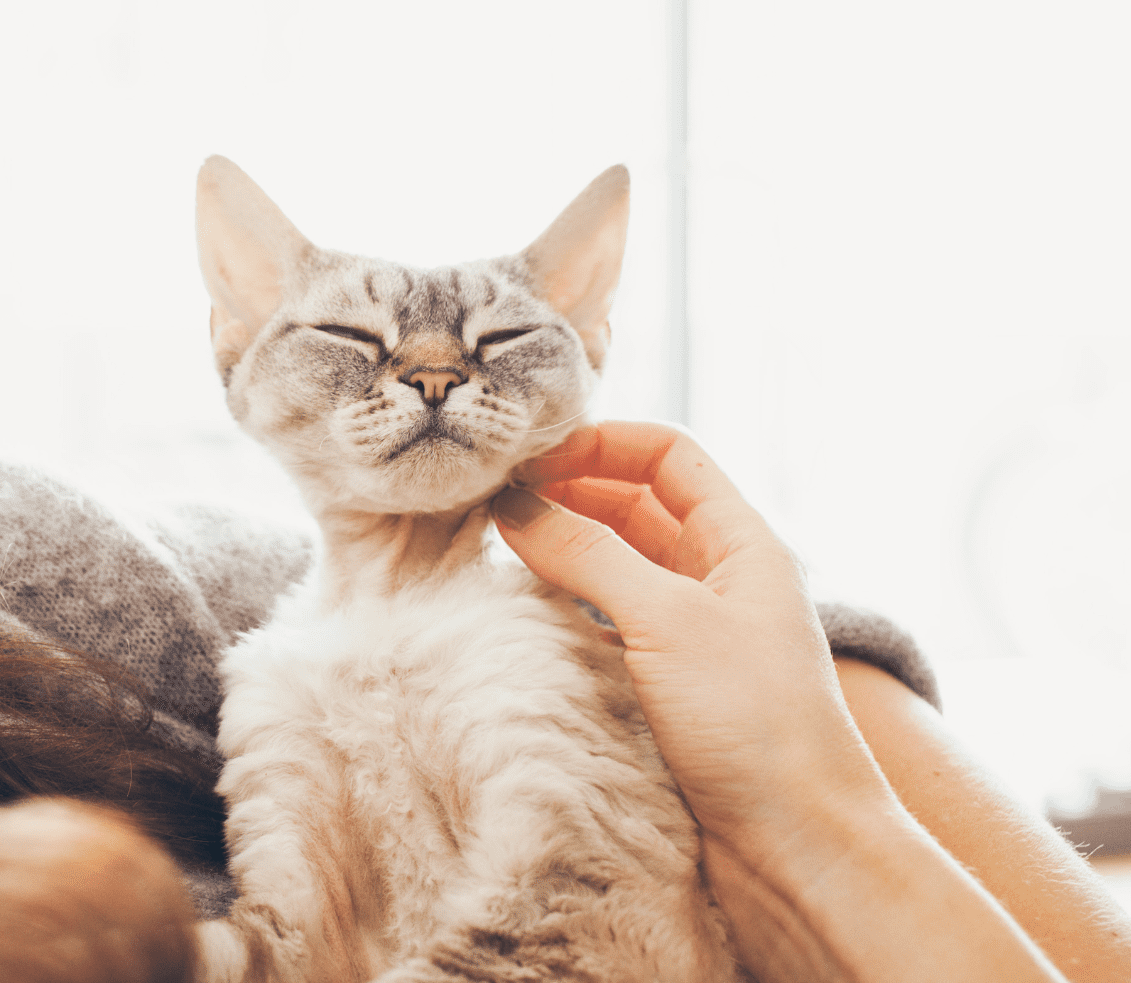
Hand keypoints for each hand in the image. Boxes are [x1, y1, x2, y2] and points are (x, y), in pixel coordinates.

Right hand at [491, 422, 1066, 981]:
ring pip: (617, 563)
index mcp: (741, 541)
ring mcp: (693, 631)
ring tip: (498, 548)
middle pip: (634, 504)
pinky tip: (524, 611)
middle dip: (567, 492)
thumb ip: (589, 554)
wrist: (796, 846)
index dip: (598, 444)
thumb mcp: (668, 620)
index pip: (665, 456)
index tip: (528, 459)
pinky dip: (565, 606)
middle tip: (494, 501)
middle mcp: (718, 576)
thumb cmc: (756, 723)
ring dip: (562, 548)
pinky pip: (607, 621)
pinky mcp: (668, 685)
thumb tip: (513, 505)